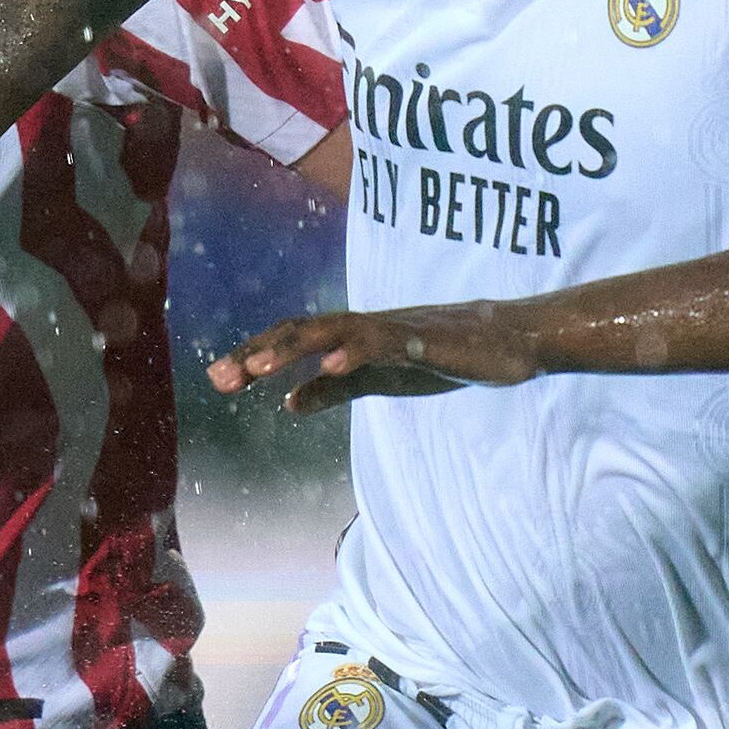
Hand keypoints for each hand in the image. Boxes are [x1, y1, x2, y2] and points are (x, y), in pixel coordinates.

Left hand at [203, 302, 544, 416]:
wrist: (510, 340)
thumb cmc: (445, 355)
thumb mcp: (381, 379)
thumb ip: (335, 390)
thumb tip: (289, 403)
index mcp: (354, 335)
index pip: (293, 338)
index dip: (255, 355)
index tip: (218, 378)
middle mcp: (367, 324)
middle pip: (302, 330)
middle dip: (260, 353)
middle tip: (220, 378)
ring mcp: (395, 329)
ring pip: (334, 331)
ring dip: (293, 348)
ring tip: (258, 369)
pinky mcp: (426, 341)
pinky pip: (385, 343)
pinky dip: (355, 351)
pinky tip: (331, 364)